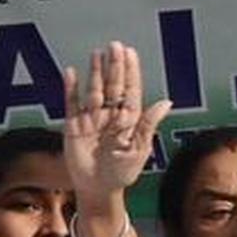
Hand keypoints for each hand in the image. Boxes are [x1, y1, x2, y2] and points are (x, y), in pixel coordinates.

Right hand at [63, 41, 171, 202]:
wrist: (99, 189)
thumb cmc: (123, 172)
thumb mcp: (139, 149)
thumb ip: (149, 124)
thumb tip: (166, 102)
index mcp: (129, 120)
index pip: (130, 91)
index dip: (130, 72)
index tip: (131, 54)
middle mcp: (110, 115)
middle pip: (113, 86)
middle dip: (115, 67)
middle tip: (116, 46)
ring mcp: (91, 119)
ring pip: (94, 90)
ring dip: (96, 73)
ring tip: (98, 54)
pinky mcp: (73, 126)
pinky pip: (71, 103)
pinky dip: (70, 88)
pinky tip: (71, 72)